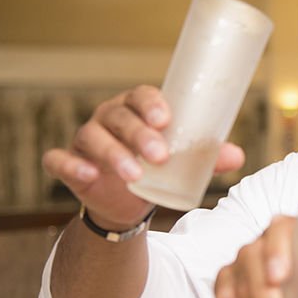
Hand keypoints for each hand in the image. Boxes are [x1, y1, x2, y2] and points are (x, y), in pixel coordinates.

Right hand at [42, 85, 244, 227]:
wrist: (127, 201)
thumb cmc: (158, 167)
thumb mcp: (184, 160)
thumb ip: (208, 156)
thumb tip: (238, 156)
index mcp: (137, 109)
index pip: (140, 96)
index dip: (151, 103)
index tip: (166, 119)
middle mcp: (109, 118)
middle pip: (119, 117)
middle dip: (139, 135)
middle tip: (160, 156)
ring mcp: (86, 140)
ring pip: (92, 138)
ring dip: (113, 154)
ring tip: (135, 175)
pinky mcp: (69, 164)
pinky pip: (59, 160)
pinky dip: (70, 165)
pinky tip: (88, 174)